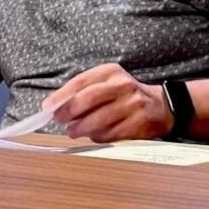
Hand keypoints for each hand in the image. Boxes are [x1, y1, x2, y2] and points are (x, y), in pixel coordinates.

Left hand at [46, 63, 173, 142]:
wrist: (160, 106)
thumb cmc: (124, 95)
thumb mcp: (106, 84)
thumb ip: (82, 92)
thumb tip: (55, 107)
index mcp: (111, 72)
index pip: (81, 82)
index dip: (62, 96)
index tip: (48, 107)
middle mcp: (122, 85)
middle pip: (89, 98)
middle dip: (69, 112)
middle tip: (59, 120)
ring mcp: (132, 104)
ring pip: (99, 119)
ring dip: (81, 128)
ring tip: (73, 132)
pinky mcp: (139, 123)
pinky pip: (111, 133)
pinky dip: (98, 137)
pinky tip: (94, 135)